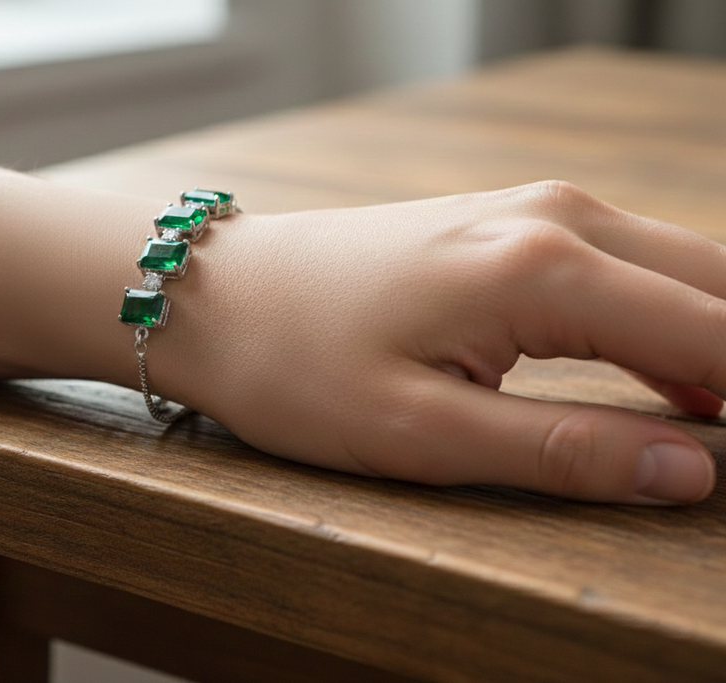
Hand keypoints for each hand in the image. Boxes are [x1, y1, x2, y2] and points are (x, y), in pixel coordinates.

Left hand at [154, 181, 721, 503]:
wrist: (219, 294)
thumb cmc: (294, 363)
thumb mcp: (420, 432)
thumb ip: (562, 450)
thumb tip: (687, 471)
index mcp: (544, 269)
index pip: (716, 337)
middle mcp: (557, 219)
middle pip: (717, 287)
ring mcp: (535, 210)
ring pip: (681, 270)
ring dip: (715, 345)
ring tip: (719, 426)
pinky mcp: (511, 223)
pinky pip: (627, 266)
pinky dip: (667, 322)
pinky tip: (672, 383)